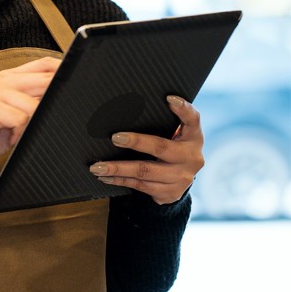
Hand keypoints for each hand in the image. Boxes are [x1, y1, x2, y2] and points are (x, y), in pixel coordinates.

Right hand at [0, 56, 59, 170]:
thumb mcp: (18, 112)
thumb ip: (35, 99)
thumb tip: (64, 96)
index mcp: (9, 76)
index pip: (44, 64)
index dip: (62, 72)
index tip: (75, 86)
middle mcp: (1, 80)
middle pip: (43, 81)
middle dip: (53, 101)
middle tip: (47, 118)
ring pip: (34, 104)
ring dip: (33, 123)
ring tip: (21, 132)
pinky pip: (20, 119)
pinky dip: (20, 132)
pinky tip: (11, 137)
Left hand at [88, 95, 204, 204]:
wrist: (181, 180)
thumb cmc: (172, 149)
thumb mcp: (176, 135)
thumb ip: (164, 122)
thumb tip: (127, 109)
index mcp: (193, 138)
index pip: (192, 119)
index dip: (183, 108)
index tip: (169, 99)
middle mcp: (191, 157)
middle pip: (161, 147)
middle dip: (136, 142)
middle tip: (115, 138)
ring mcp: (181, 177)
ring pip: (144, 171)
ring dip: (117, 168)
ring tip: (97, 166)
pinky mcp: (169, 193)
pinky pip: (139, 185)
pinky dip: (119, 180)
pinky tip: (105, 177)